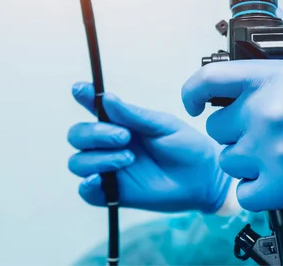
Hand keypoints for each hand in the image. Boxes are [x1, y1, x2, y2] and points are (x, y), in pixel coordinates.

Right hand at [67, 82, 230, 213]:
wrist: (204, 176)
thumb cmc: (186, 146)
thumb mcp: (163, 125)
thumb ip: (134, 115)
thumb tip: (106, 98)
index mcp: (121, 122)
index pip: (93, 107)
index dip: (83, 96)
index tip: (80, 89)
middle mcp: (109, 145)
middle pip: (78, 135)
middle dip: (95, 133)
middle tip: (125, 136)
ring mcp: (109, 169)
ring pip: (78, 162)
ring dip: (98, 158)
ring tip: (129, 157)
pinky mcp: (113, 193)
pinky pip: (86, 192)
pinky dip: (86, 185)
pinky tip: (98, 179)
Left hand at [181, 60, 282, 211]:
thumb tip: (257, 22)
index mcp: (272, 75)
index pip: (205, 81)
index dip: (191, 94)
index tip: (192, 104)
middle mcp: (265, 110)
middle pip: (217, 128)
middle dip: (237, 131)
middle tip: (267, 133)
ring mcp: (272, 149)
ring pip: (229, 161)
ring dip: (249, 161)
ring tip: (282, 156)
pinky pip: (245, 194)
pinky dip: (258, 190)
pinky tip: (282, 180)